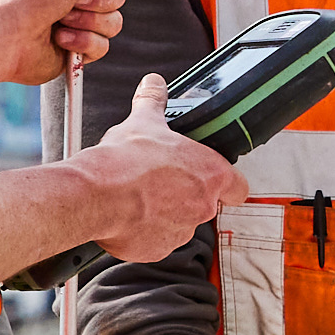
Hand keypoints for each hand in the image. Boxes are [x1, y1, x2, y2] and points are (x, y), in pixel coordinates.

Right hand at [60, 75, 242, 266]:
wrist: (96, 196)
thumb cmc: (124, 162)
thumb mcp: (143, 121)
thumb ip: (153, 101)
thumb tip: (153, 83)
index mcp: (209, 175)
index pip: (238, 187)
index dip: (226, 183)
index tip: (213, 179)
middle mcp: (202, 207)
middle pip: (203, 203)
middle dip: (182, 194)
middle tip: (158, 180)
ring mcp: (180, 232)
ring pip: (178, 223)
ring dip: (163, 212)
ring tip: (137, 195)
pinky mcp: (157, 250)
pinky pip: (155, 240)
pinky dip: (143, 230)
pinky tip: (127, 212)